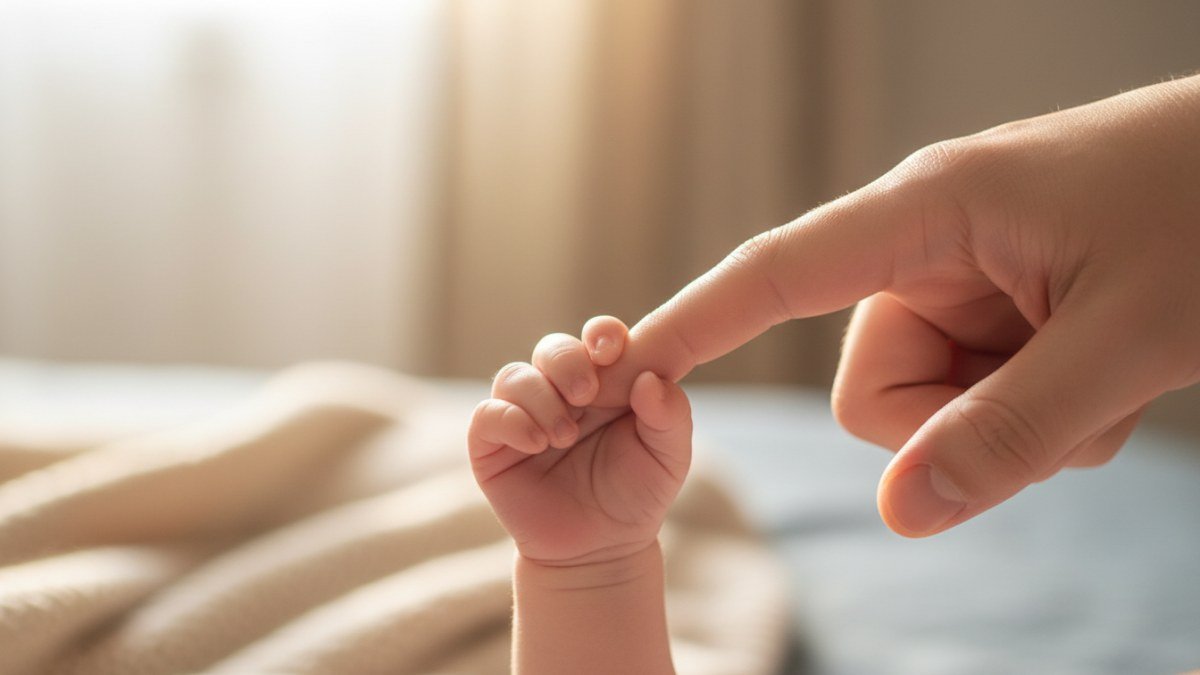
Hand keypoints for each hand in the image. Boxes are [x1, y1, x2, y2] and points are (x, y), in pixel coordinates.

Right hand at [468, 316, 691, 565]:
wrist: (600, 550)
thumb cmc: (636, 495)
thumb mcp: (668, 457)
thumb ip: (670, 415)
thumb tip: (650, 379)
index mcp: (606, 382)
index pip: (598, 338)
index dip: (602, 333)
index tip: (611, 349)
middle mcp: (560, 391)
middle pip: (552, 348)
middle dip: (567, 362)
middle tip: (586, 395)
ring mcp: (523, 415)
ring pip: (515, 376)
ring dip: (541, 399)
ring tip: (563, 437)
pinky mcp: (492, 445)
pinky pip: (487, 414)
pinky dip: (511, 420)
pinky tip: (536, 444)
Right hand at [592, 74, 1199, 536]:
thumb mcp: (1127, 343)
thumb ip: (1010, 435)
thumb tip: (900, 513)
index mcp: (929, 211)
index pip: (777, 275)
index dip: (697, 323)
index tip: (631, 363)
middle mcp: (926, 241)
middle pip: (871, 385)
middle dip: (952, 427)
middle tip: (1062, 411)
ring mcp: (963, 274)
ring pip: (925, 401)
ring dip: (1008, 423)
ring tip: (1104, 380)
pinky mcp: (997, 302)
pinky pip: (972, 392)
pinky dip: (1034, 411)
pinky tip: (1106, 375)